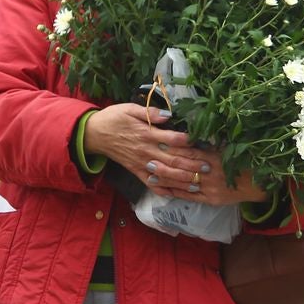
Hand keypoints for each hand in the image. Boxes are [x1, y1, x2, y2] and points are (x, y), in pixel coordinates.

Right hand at [83, 104, 267, 204]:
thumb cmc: (115, 118)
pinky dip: (164, 190)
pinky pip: (151, 184)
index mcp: (147, 134)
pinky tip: (177, 195)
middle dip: (192, 164)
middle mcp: (146, 151)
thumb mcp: (130, 108)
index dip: (188, 142)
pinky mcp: (137, 172)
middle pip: (173, 159)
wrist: (94, 133)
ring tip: (198, 183)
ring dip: (182, 180)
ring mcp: (141, 163)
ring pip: (165, 174)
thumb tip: (168, 115)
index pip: (172, 139)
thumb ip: (150, 112)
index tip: (204, 143)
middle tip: (209, 167)